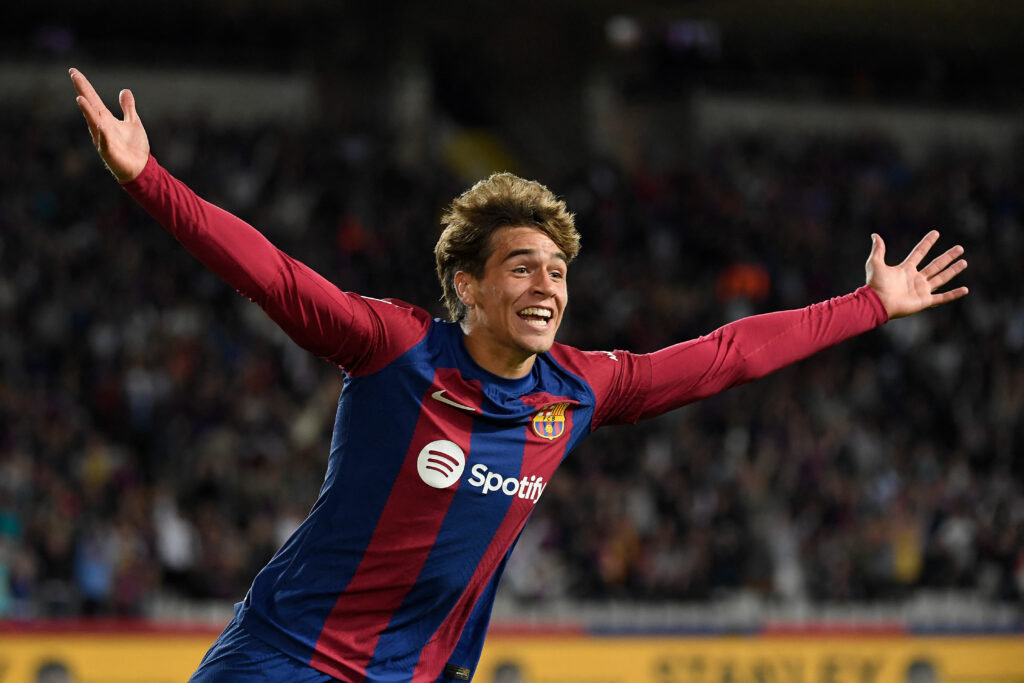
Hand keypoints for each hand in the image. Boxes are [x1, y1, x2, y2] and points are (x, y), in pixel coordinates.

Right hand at [70, 68, 149, 182]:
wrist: (140, 168)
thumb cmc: (134, 147)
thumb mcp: (133, 122)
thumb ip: (128, 108)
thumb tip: (125, 90)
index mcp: (106, 119)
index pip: (93, 99)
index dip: (84, 85)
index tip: (74, 71)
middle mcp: (101, 127)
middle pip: (90, 107)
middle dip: (83, 91)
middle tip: (74, 75)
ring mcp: (103, 140)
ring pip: (93, 124)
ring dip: (87, 112)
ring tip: (80, 98)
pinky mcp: (109, 153)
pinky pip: (105, 143)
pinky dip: (103, 135)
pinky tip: (100, 125)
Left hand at [866, 230, 967, 318]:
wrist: (878, 302)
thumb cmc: (875, 285)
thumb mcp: (875, 263)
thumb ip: (878, 250)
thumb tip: (875, 235)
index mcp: (905, 269)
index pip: (919, 253)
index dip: (927, 243)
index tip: (936, 233)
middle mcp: (915, 279)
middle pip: (935, 265)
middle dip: (948, 256)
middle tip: (960, 248)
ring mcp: (921, 290)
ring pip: (942, 278)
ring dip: (953, 270)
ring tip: (964, 262)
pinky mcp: (924, 301)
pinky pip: (942, 298)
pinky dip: (954, 294)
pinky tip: (965, 289)